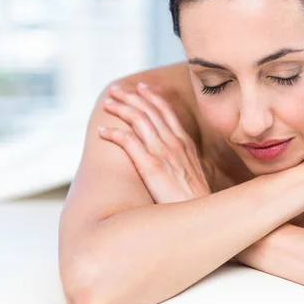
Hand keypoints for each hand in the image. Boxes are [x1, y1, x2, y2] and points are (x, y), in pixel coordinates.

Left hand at [98, 82, 213, 203]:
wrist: (201, 215)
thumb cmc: (198, 200)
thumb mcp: (198, 174)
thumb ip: (191, 162)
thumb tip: (191, 161)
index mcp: (185, 144)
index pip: (167, 112)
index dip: (153, 97)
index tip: (141, 87)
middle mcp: (174, 144)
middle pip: (150, 111)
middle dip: (131, 97)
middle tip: (116, 89)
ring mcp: (163, 154)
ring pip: (139, 120)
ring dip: (121, 108)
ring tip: (108, 103)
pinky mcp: (151, 167)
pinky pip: (129, 142)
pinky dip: (114, 133)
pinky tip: (102, 131)